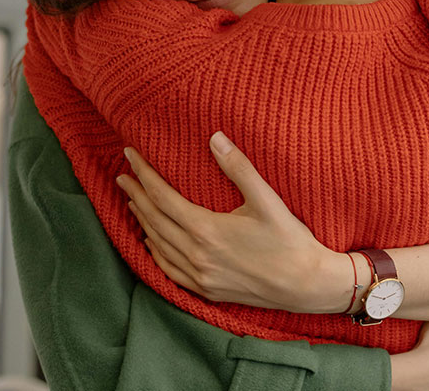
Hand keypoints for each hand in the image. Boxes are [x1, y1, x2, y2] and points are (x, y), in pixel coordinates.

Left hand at [116, 132, 349, 312]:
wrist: (307, 285)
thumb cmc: (290, 241)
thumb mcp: (268, 200)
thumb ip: (239, 168)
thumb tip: (215, 138)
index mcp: (207, 230)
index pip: (162, 197)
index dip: (144, 175)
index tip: (130, 157)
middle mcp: (196, 255)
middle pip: (154, 220)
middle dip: (135, 195)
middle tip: (121, 176)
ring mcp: (200, 276)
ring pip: (158, 246)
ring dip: (142, 222)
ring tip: (132, 202)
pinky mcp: (207, 290)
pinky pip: (168, 270)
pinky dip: (154, 252)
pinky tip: (151, 243)